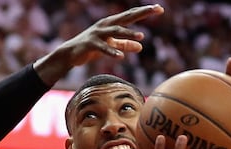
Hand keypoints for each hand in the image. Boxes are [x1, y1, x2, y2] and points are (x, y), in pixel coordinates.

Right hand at [34, 4, 163, 84]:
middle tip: (157, 10)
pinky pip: (103, 48)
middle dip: (142, 13)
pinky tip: (121, 57)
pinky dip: (112, 52)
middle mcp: (105, 25)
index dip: (145, 12)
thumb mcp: (111, 46)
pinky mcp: (90, 44)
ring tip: (141, 37)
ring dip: (128, 34)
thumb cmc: (91, 48)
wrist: (70, 54)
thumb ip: (125, 45)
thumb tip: (141, 46)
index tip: (160, 8)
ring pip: (115, 31)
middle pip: (126, 17)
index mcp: (111, 23)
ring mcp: (97, 34)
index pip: (131, 15)